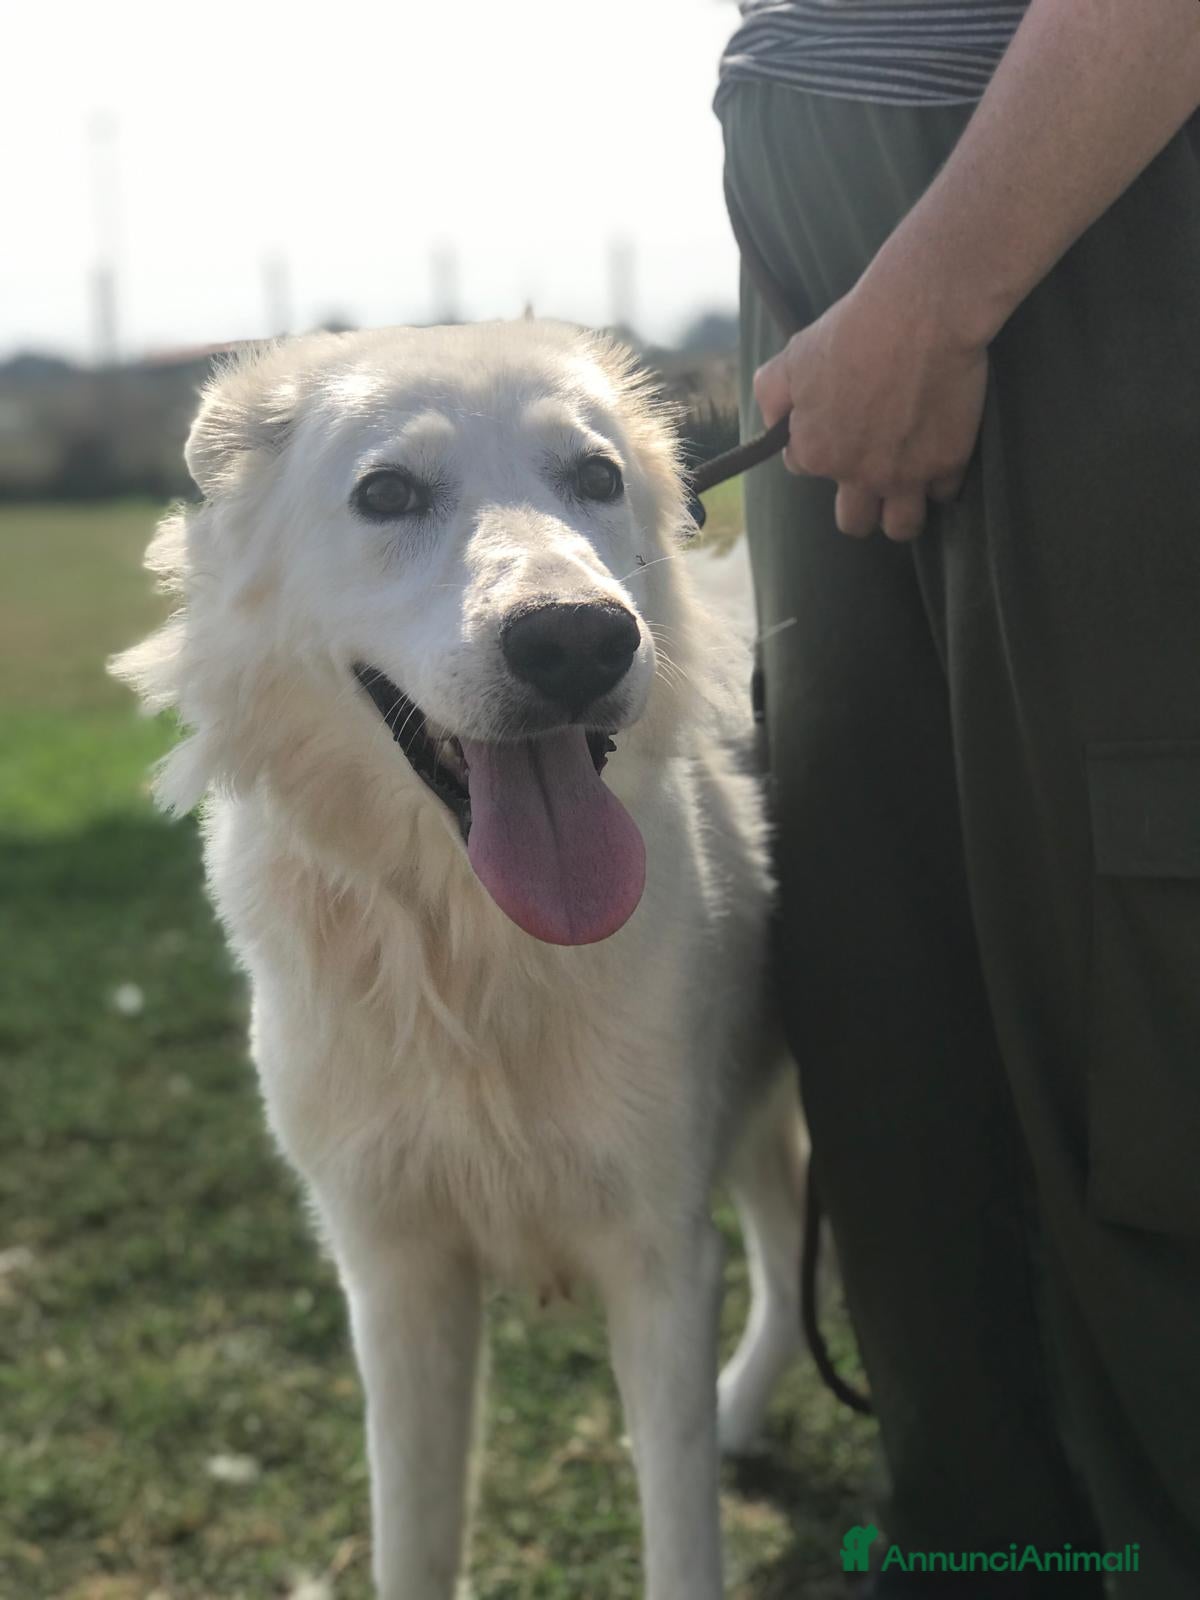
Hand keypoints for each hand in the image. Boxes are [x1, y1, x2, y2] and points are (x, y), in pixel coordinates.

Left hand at [753, 268, 988, 540]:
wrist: (921, 313)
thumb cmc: (853, 329)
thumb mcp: (793, 356)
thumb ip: (771, 396)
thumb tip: (773, 424)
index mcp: (816, 453)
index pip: (807, 469)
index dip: (820, 448)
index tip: (837, 427)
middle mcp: (858, 475)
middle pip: (854, 523)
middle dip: (860, 507)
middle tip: (871, 477)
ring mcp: (905, 475)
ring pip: (901, 527)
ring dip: (900, 513)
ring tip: (907, 488)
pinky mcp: (947, 463)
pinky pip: (943, 493)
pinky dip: (941, 479)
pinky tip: (940, 454)